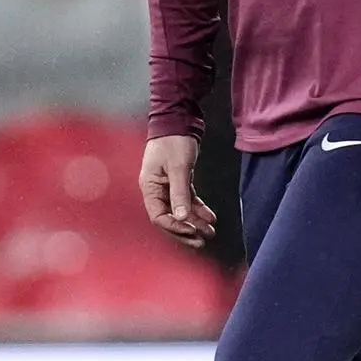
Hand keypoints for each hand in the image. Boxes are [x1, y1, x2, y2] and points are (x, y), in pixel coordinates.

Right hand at [139, 134, 216, 248]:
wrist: (179, 119)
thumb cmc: (173, 140)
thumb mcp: (178, 167)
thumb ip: (180, 193)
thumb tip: (182, 217)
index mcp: (149, 187)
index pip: (159, 216)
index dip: (175, 227)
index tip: (192, 232)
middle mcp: (156, 189)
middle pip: (169, 218)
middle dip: (186, 231)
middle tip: (202, 241)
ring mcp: (167, 185)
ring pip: (180, 210)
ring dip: (194, 222)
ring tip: (210, 232)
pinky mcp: (178, 180)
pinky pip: (187, 200)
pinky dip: (198, 209)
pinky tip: (210, 217)